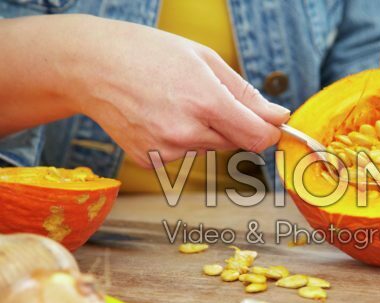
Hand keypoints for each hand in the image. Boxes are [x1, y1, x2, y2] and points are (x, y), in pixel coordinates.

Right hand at [65, 15, 288, 166]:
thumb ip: (246, 95)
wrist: (90, 66)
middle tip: (202, 96)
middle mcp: (186, 133)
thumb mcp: (204, 60)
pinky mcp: (150, 162)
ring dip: (203, 131)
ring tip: (173, 102)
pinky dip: (179, 139)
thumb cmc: (149, 53)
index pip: (257, 137)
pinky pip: (183, 154)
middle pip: (235, 142)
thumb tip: (279, 118)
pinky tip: (158, 117)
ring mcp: (165, 151)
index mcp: (204, 102)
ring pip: (208, 148)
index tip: (270, 124)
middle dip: (231, 124)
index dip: (269, 131)